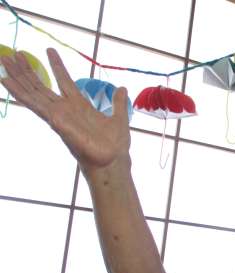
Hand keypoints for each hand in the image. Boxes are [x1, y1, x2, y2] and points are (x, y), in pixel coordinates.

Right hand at [0, 49, 130, 176]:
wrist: (112, 160)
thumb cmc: (114, 145)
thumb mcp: (119, 118)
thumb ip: (117, 103)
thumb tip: (122, 89)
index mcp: (80, 106)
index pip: (64, 81)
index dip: (57, 66)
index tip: (49, 50)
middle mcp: (65, 109)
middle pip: (42, 86)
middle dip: (28, 70)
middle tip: (14, 54)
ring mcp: (58, 115)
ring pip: (33, 92)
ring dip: (19, 77)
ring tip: (5, 60)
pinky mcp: (54, 121)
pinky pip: (34, 104)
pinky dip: (20, 93)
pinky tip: (6, 81)